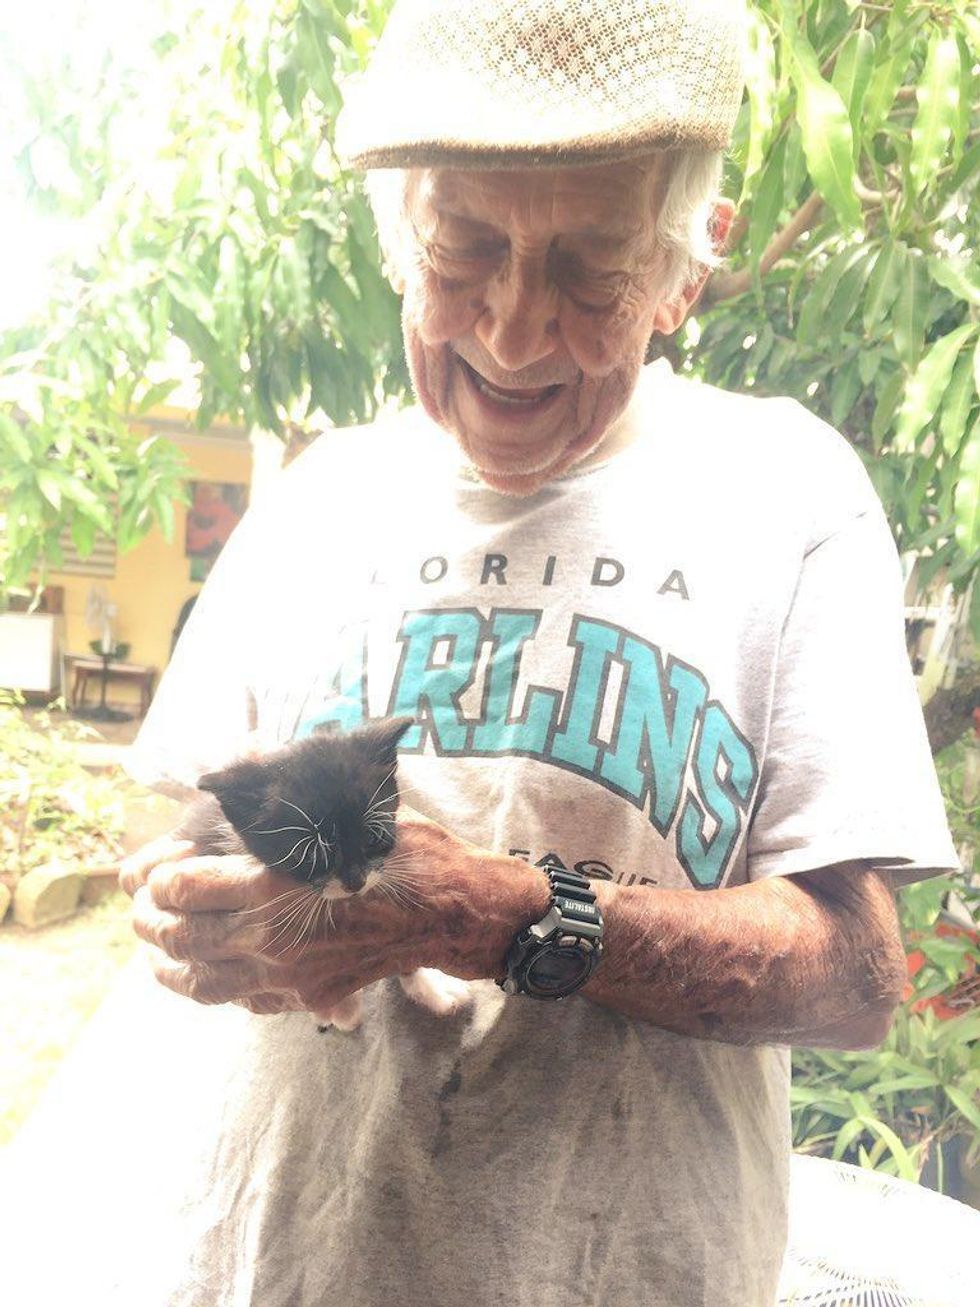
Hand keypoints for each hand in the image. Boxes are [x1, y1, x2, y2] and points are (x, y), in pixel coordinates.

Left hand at [118, 807, 543, 1014]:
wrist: (448, 909)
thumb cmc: (400, 852)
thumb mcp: (339, 817)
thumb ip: (286, 809)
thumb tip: (240, 765)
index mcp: (271, 884)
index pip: (181, 887)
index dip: (159, 877)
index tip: (158, 869)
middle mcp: (268, 935)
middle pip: (181, 935)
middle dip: (150, 921)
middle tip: (141, 909)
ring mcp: (285, 974)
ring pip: (201, 979)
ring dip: (168, 964)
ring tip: (156, 951)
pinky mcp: (303, 996)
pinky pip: (240, 1000)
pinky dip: (211, 989)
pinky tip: (204, 977)